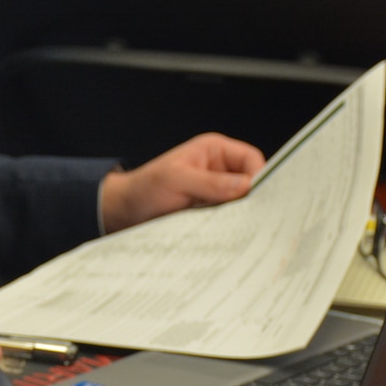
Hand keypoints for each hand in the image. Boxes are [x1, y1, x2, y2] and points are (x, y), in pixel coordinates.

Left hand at [99, 132, 264, 233]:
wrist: (125, 211)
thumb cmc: (145, 188)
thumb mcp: (175, 180)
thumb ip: (210, 183)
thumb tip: (247, 186)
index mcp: (214, 150)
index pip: (252, 159)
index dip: (260, 177)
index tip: (260, 198)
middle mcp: (220, 168)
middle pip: (253, 182)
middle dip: (255, 199)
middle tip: (258, 218)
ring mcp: (218, 191)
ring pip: (245, 202)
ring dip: (244, 214)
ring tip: (244, 229)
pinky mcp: (213, 210)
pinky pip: (232, 217)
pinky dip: (234, 225)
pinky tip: (233, 235)